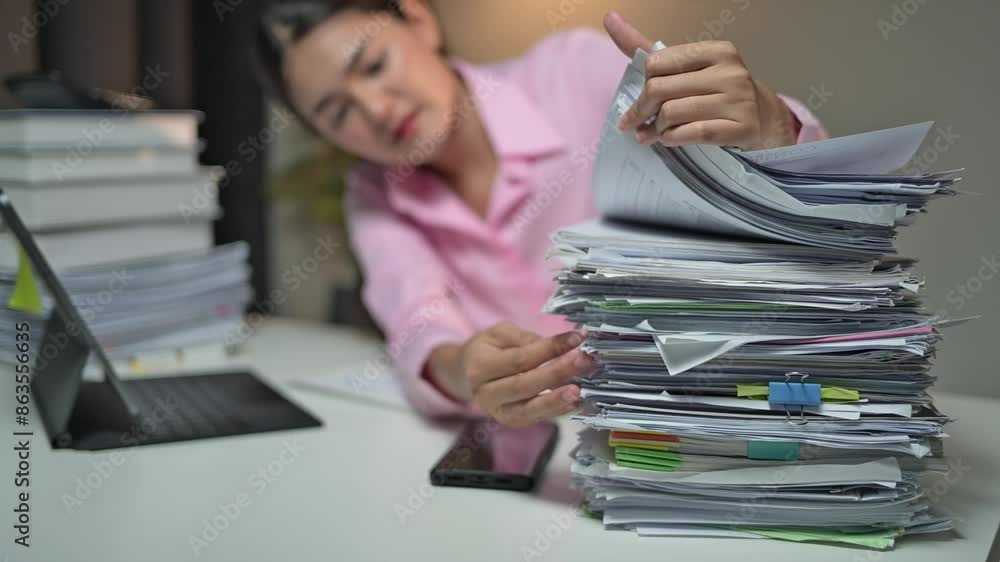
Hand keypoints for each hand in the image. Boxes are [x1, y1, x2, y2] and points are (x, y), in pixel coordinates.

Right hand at [449, 323, 590, 426]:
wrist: (469, 373)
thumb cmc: (488, 349)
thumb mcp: (501, 334)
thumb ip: (527, 339)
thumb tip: (559, 345)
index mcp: (479, 367)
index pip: (519, 359)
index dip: (549, 349)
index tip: (576, 338)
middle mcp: (485, 394)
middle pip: (524, 385)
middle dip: (557, 373)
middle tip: (584, 361)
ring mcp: (498, 412)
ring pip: (529, 409)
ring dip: (557, 400)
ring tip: (580, 391)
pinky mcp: (512, 422)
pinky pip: (536, 418)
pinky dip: (558, 411)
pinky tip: (577, 402)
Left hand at [604, 11, 797, 149]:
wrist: (761, 119)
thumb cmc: (714, 92)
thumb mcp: (686, 67)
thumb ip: (646, 48)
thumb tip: (610, 18)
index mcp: (715, 51)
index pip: (657, 64)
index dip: (644, 85)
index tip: (643, 99)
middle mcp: (729, 72)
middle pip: (660, 90)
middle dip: (642, 110)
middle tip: (635, 124)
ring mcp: (737, 100)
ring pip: (672, 113)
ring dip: (656, 128)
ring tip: (654, 133)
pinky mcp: (740, 128)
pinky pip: (692, 133)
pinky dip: (672, 139)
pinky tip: (668, 140)